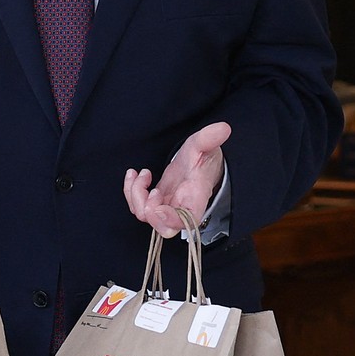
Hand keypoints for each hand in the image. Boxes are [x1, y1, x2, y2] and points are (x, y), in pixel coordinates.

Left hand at [124, 122, 230, 236]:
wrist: (199, 161)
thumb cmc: (204, 156)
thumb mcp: (205, 145)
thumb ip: (210, 138)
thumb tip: (224, 128)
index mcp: (196, 198)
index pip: (185, 221)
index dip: (169, 219)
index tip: (157, 198)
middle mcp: (181, 207)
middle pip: (161, 227)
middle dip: (148, 210)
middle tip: (151, 190)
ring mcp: (167, 206)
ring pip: (145, 216)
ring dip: (136, 196)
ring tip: (143, 174)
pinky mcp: (156, 201)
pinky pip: (137, 206)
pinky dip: (130, 191)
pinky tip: (134, 174)